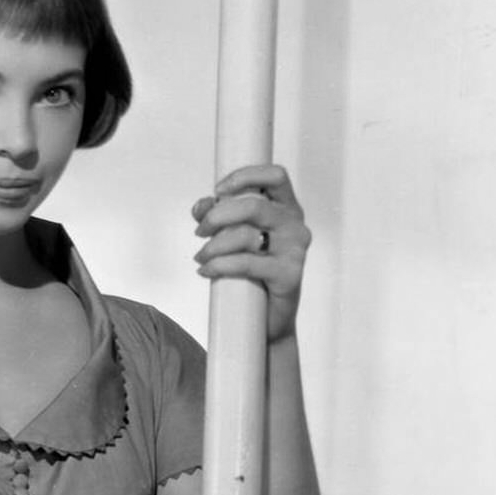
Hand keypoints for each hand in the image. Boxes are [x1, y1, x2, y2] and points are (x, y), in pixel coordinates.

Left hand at [192, 164, 310, 341]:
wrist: (268, 319)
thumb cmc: (252, 273)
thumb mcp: (234, 238)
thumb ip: (219, 216)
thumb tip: (200, 206)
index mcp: (287, 208)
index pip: (275, 175)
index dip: (245, 176)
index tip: (217, 191)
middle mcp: (295, 225)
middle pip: (253, 206)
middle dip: (218, 216)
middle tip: (200, 230)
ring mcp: (295, 250)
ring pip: (246, 235)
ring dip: (213, 245)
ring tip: (200, 257)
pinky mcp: (289, 275)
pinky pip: (246, 263)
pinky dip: (219, 265)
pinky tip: (205, 271)